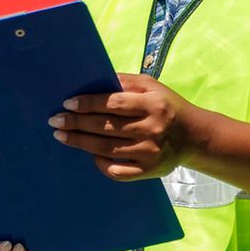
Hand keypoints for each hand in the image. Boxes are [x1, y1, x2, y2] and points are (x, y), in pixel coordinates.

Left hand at [49, 72, 200, 180]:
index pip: (113, 103)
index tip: (67, 103)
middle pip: (105, 127)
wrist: (194, 136)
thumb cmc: (166, 106)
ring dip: (80, 142)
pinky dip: (100, 163)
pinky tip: (89, 155)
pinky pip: (117, 171)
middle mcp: (152, 129)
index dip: (88, 103)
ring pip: (106, 149)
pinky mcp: (149, 170)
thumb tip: (91, 80)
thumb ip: (124, 82)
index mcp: (153, 104)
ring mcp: (150, 152)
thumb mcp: (151, 86)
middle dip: (76, 123)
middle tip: (55, 120)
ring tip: (62, 136)